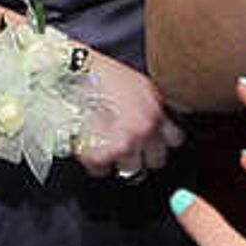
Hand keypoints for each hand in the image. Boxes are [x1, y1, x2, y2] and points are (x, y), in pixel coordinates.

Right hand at [75, 45, 184, 178]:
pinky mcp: (99, 155)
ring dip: (120, 162)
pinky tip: (89, 147)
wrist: (71, 74)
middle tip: (129, 147)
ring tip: (107, 147)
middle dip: (144, 155)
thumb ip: (153, 107)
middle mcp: (144, 132)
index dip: (162, 140)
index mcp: (156, 113)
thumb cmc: (100, 75)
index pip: (175, 140)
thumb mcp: (140, 85)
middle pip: (157, 161)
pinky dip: (94, 163)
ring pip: (131, 171)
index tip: (153, 140)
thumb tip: (159, 120)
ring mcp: (123, 146)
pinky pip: (101, 172)